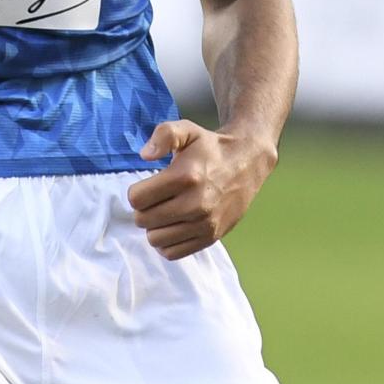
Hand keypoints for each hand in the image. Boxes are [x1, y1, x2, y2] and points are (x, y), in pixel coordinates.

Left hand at [128, 119, 278, 260]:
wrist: (247, 163)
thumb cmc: (211, 148)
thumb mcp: (187, 130)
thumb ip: (163, 135)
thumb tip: (145, 155)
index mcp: (186, 176)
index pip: (137, 199)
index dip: (136, 192)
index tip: (147, 186)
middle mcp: (195, 204)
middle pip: (143, 220)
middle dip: (144, 209)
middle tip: (157, 199)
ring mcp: (204, 224)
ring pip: (156, 239)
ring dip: (154, 227)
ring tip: (165, 212)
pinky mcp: (211, 237)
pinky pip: (173, 252)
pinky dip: (167, 242)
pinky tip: (174, 226)